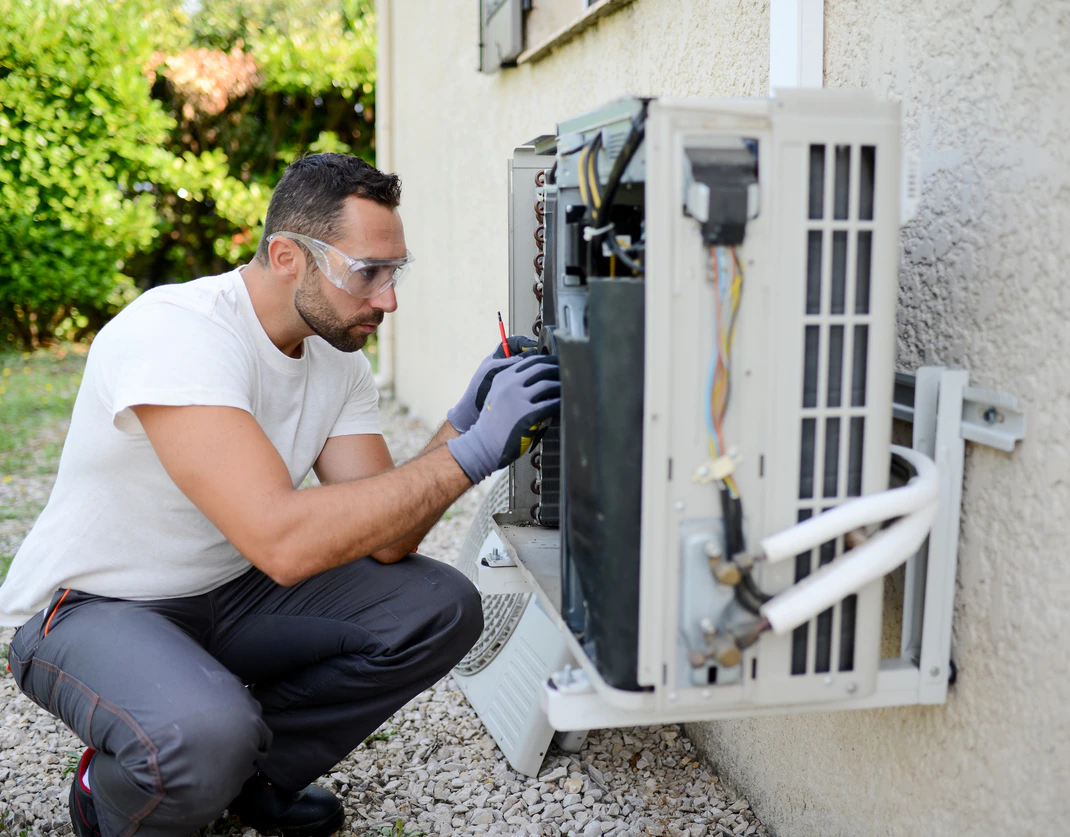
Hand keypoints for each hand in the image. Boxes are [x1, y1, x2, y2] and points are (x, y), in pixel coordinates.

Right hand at [446, 354, 559, 483]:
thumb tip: (538, 376)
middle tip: (569, 371)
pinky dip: (560, 402)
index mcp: (504, 377)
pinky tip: (565, 403)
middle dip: (558, 368)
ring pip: (548, 384)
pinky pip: (551, 404)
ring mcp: (518, 399)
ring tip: (570, 387)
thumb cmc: (493, 421)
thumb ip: (513, 382)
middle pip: (541, 368)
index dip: (548, 360)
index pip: (530, 361)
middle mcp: (510, 384)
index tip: (558, 363)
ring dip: (561, 385)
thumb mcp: (497, 394)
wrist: (483, 444)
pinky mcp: (527, 415)